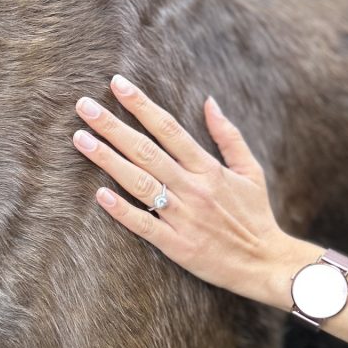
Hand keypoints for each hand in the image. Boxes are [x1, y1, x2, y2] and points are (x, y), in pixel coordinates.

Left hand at [72, 74, 293, 303]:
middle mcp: (193, 188)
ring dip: (108, 160)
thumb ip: (228, 135)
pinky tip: (100, 195)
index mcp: (208, 169)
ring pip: (139, 183)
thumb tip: (209, 101)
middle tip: (84, 106)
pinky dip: (122, 210)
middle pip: (146, 151)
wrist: (266, 263)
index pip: (168, 129)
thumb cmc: (255, 216)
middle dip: (112, 126)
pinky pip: (144, 225)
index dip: (141, 105)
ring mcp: (183, 217)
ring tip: (81, 139)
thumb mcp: (250, 170)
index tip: (117, 84)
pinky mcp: (177, 245)